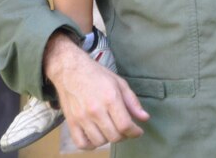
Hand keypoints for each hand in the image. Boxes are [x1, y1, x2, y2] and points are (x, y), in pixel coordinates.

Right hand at [44, 33, 148, 150]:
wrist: (70, 70)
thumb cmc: (97, 75)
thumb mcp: (119, 83)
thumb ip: (132, 102)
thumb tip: (144, 118)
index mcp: (110, 98)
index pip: (125, 125)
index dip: (134, 132)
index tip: (138, 132)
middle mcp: (96, 110)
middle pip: (114, 136)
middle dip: (124, 135)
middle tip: (125, 129)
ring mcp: (82, 118)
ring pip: (100, 142)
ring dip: (108, 139)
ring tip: (110, 129)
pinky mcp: (71, 123)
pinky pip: (82, 144)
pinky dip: (91, 145)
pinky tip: (96, 136)